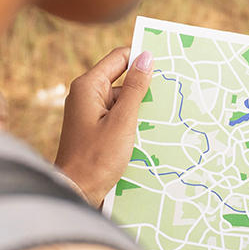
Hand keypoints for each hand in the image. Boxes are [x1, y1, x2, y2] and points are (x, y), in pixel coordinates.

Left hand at [55, 48, 153, 207]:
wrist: (77, 191)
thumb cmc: (97, 157)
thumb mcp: (123, 121)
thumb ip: (135, 88)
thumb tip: (147, 57)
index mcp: (88, 86)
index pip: (120, 58)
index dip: (142, 59)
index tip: (167, 66)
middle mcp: (87, 95)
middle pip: (123, 80)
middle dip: (146, 87)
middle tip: (171, 95)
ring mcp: (91, 112)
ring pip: (124, 100)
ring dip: (142, 108)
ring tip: (164, 118)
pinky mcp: (96, 128)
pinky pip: (120, 116)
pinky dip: (135, 121)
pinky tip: (150, 133)